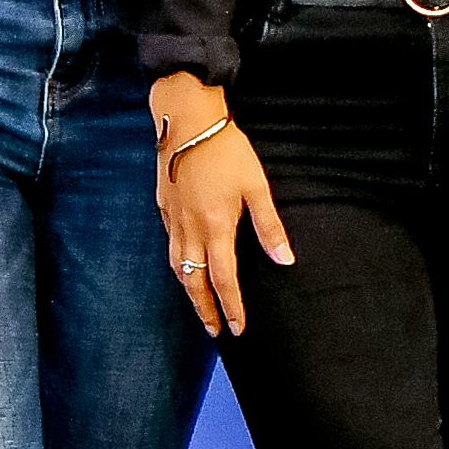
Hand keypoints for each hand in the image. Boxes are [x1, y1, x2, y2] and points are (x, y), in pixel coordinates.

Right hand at [150, 79, 289, 335]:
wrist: (186, 118)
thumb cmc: (225, 148)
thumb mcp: (256, 185)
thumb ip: (269, 226)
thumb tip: (285, 260)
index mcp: (215, 226)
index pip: (223, 279)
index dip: (231, 306)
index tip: (237, 328)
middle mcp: (190, 228)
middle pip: (194, 282)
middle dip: (205, 309)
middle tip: (215, 330)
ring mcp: (173, 218)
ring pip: (178, 266)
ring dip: (189, 291)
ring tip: (200, 307)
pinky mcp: (164, 205)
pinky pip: (170, 245)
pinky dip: (178, 264)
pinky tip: (186, 266)